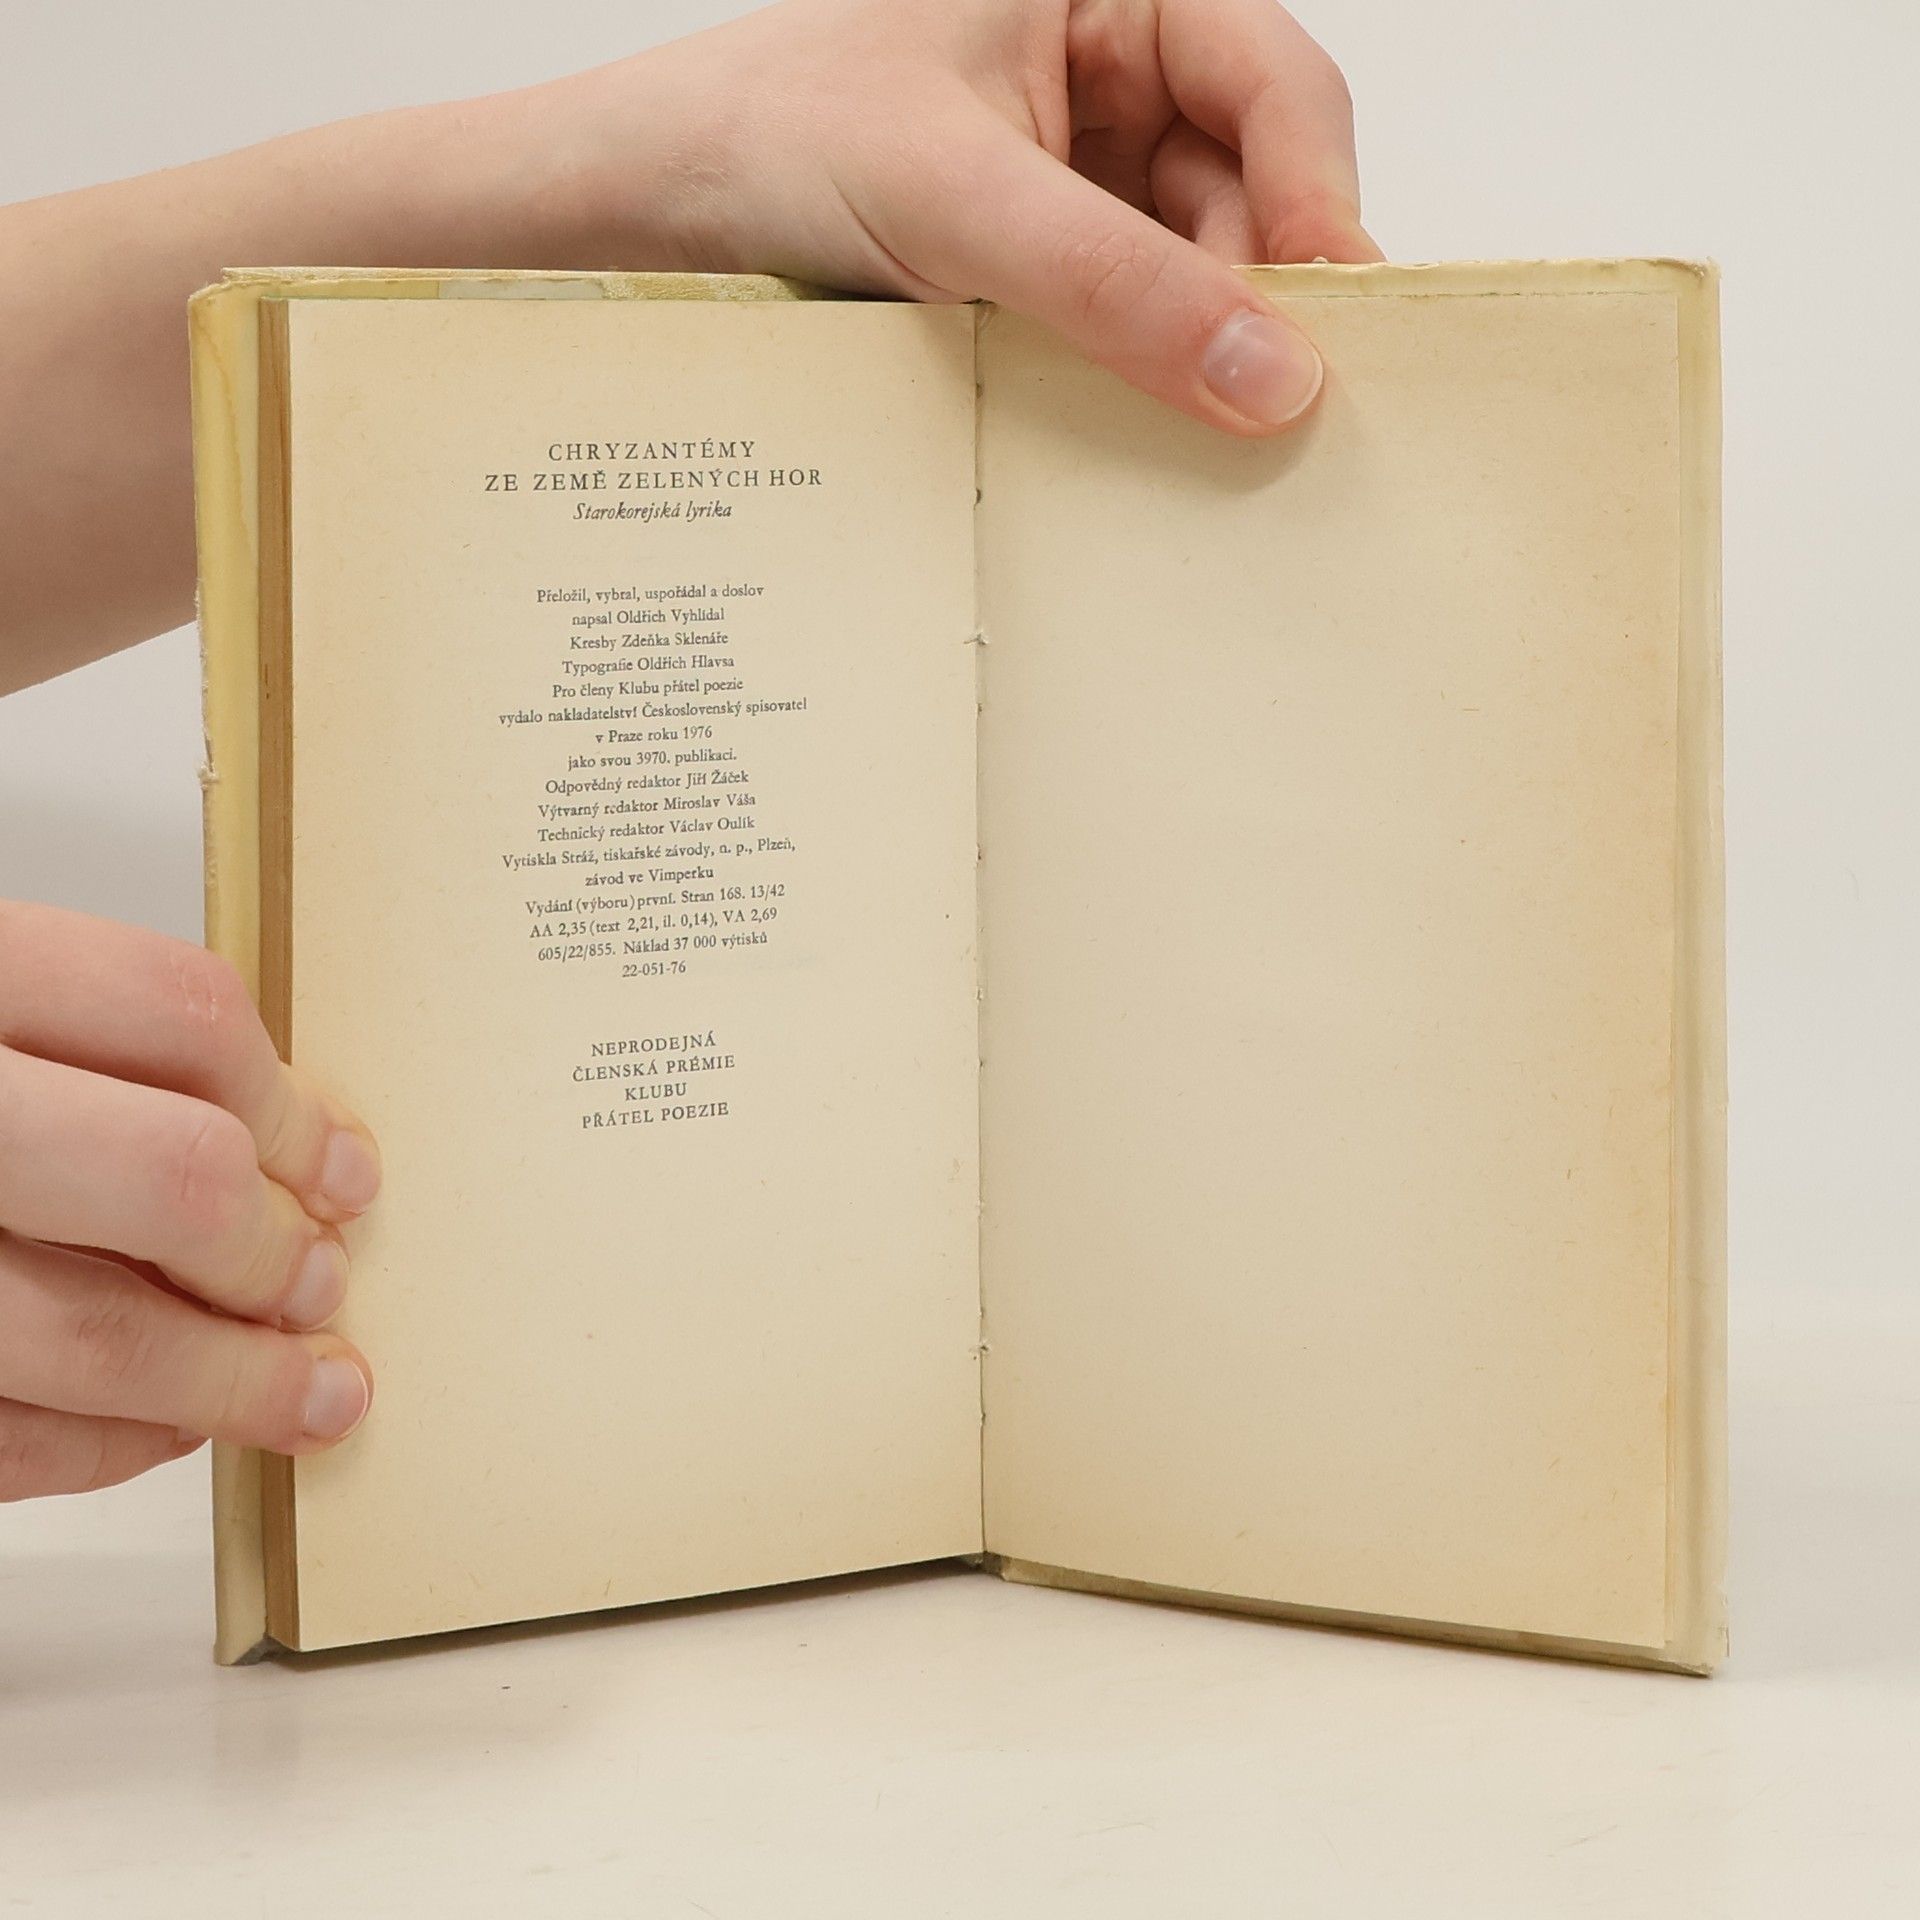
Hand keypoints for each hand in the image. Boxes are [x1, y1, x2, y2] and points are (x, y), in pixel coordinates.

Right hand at [0, 902, 377, 1499]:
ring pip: (92, 1334)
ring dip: (231, 1384)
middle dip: (270, 1252)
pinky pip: (2, 1440)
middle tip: (319, 1282)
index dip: (291, 1104)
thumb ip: (86, 1053)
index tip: (342, 1169)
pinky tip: (164, 1430)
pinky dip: (105, 1447)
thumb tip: (289, 1156)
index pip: (179, 1014)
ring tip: (308, 1392)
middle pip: (169, 1177)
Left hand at [536, 0, 1377, 432]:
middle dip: (1254, 294)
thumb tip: (1274, 374)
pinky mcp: (1045, 244)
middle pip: (1251, 182)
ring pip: (1198, 257)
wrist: (651, 204)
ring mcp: (1079, 159)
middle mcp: (1108, 63)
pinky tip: (1133, 415)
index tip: (1330, 329)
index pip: (1272, 84)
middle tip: (1263, 412)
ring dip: (1196, 343)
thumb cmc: (771, 135)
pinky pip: (1133, 304)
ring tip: (1186, 427)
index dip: (1318, 205)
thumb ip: (1119, 285)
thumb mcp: (957, 200)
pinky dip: (1140, 363)